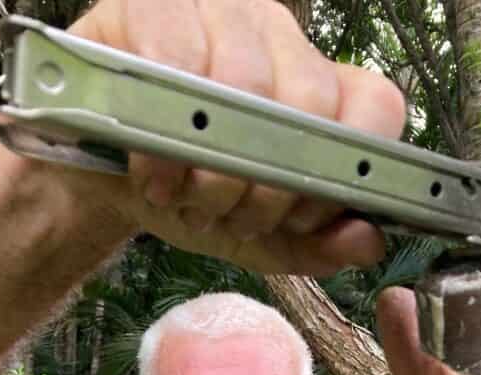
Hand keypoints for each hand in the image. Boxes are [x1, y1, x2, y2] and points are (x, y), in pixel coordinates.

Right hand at [63, 0, 405, 273]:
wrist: (105, 181)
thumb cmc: (192, 194)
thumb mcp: (261, 238)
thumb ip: (317, 245)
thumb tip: (369, 241)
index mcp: (320, 87)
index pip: (375, 105)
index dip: (348, 172)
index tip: (305, 216)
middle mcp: (279, 38)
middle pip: (311, 102)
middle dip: (271, 187)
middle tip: (234, 217)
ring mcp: (218, 12)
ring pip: (244, 85)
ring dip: (214, 170)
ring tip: (190, 200)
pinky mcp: (150, 6)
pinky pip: (173, 64)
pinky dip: (165, 143)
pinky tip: (156, 177)